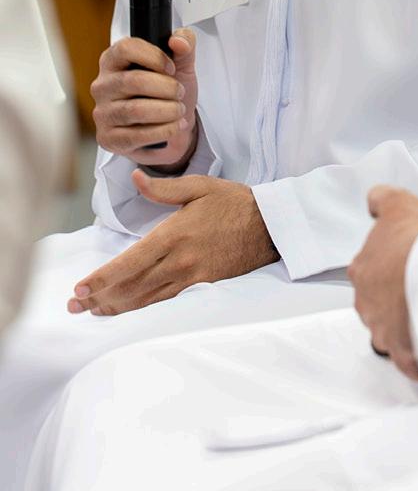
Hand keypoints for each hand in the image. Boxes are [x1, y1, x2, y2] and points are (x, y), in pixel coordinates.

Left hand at [67, 173, 277, 314]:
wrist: (271, 226)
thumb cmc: (234, 202)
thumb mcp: (199, 187)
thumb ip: (163, 188)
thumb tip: (135, 178)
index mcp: (174, 234)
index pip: (130, 262)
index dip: (102, 279)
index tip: (80, 289)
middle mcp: (179, 260)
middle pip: (132, 286)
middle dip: (100, 298)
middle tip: (74, 307)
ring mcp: (191, 277)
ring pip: (146, 299)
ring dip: (117, 307)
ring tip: (93, 312)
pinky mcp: (202, 287)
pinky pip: (166, 302)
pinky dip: (143, 309)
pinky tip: (128, 311)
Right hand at [90, 28, 198, 167]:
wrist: (172, 130)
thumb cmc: (168, 94)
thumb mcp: (182, 65)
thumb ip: (185, 45)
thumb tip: (178, 41)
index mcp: (113, 61)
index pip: (125, 48)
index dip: (154, 57)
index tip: (172, 68)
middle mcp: (102, 86)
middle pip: (134, 81)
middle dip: (167, 88)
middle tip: (179, 93)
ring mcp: (102, 113)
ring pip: (136, 110)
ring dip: (167, 111)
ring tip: (179, 110)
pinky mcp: (108, 138)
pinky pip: (136, 135)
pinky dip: (163, 131)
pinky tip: (175, 126)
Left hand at [348, 186, 417, 382]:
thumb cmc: (415, 240)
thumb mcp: (397, 203)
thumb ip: (381, 199)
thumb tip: (373, 201)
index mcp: (361, 271)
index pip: (367, 274)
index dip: (386, 271)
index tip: (402, 270)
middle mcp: (365, 303)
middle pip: (376, 306)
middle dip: (393, 303)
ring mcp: (381, 330)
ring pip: (390, 335)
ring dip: (405, 331)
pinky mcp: (401, 352)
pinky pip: (407, 363)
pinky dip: (417, 363)